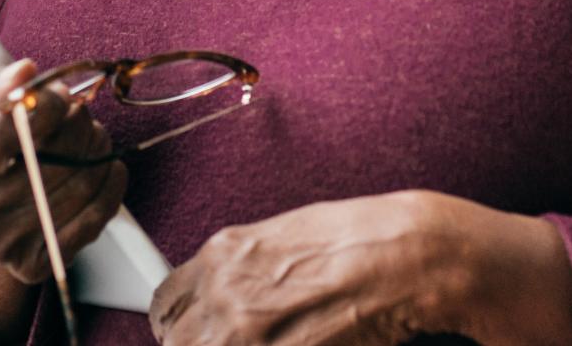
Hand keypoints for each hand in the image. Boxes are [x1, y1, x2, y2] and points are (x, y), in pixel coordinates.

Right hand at [0, 58, 129, 286]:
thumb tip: (26, 74)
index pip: (3, 136)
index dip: (43, 108)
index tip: (58, 94)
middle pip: (48, 162)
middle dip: (76, 124)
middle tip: (77, 110)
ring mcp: (3, 247)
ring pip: (78, 185)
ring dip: (96, 147)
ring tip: (88, 133)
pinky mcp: (35, 264)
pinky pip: (95, 217)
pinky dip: (108, 182)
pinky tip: (103, 164)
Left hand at [148, 190, 571, 345]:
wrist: (406, 256)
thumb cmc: (358, 241)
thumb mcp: (282, 237)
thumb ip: (239, 268)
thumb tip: (219, 292)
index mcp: (222, 255)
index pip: (164, 305)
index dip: (179, 323)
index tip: (192, 331)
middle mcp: (226, 292)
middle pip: (177, 342)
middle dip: (200, 344)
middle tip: (236, 339)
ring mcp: (248, 330)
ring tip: (274, 340)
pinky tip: (292, 343)